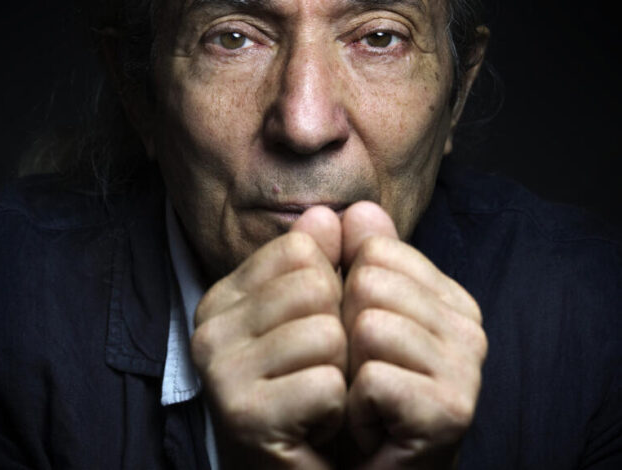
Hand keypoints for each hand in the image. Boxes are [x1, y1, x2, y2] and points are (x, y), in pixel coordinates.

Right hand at [191, 207, 346, 468]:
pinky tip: (314, 423)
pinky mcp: (241, 414)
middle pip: (316, 285)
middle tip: (318, 371)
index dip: (332, 291)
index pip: (302, 249)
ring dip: (340, 372)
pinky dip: (337, 408)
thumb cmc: (310, 390)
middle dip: (339, 331)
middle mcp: (209, 328)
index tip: (313, 334)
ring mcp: (218, 371)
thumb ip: (323, 261)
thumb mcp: (318, 316)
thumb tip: (330, 213)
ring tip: (316, 397)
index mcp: (223, 298)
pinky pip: (328, 383)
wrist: (300, 469)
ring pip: (326, 333)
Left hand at [341, 202, 486, 468]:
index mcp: (448, 297)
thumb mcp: (350, 316)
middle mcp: (469, 326)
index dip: (343, 293)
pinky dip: (355, 407)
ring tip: (364, 398)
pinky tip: (371, 424)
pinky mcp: (451, 411)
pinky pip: (370, 378)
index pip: (375, 250)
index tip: (356, 340)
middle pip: (368, 282)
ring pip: (367, 327)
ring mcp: (466, 369)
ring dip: (346, 371)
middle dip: (342, 331)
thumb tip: (353, 209)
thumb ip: (354, 259)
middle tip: (357, 373)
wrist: (369, 467)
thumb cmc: (358, 392)